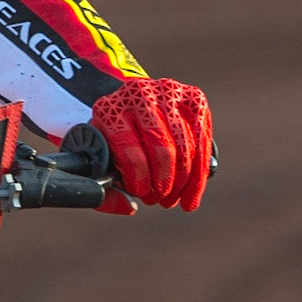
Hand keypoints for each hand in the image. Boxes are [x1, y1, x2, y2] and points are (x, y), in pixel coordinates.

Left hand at [90, 79, 212, 211]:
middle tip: (160, 199)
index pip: (127, 146)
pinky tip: (192, 191)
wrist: (129, 104)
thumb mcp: (98, 160)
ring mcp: (169, 94)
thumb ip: (105, 190)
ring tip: (174, 198)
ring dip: (183, 181)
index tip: (139, 193)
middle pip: (161, 147)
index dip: (137, 176)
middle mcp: (139, 95)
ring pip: (185, 146)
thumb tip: (130, 207)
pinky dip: (199, 172)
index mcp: (109, 109)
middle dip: (163, 181)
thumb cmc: (113, 140)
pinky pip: (203, 140)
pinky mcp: (194, 98)